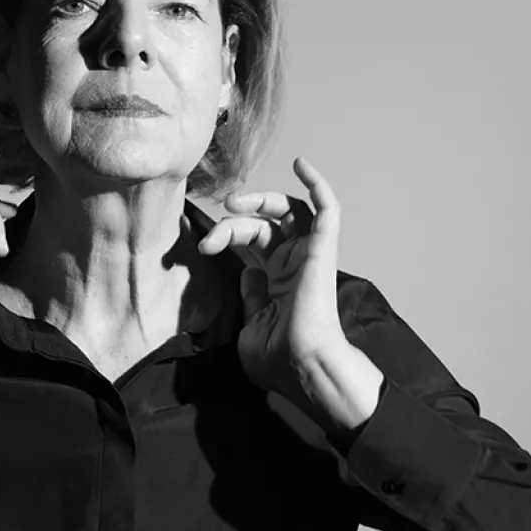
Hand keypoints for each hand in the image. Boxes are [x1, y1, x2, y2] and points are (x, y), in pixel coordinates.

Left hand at [197, 157, 349, 403]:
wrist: (300, 365)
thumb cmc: (278, 358)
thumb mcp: (251, 325)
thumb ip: (250, 297)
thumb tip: (248, 274)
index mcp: (278, 282)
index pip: (253, 243)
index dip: (226, 236)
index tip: (203, 247)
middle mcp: (295, 265)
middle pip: (265, 224)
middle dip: (236, 221)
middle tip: (215, 228)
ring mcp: (309, 256)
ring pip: (290, 211)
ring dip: (263, 199)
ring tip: (236, 201)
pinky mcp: (323, 250)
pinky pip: (327, 210)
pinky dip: (317, 185)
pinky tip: (302, 165)